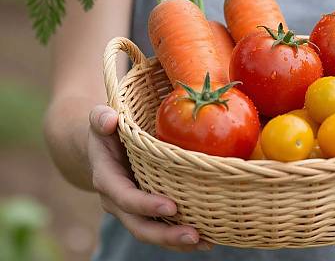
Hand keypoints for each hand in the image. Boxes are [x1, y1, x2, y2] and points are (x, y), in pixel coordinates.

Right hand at [88, 105, 212, 251]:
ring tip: (207, 242)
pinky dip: (180, 236)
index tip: (171, 207)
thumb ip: (101, 118)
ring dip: (177, 241)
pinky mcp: (146, 210)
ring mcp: (132, 209)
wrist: (104, 145)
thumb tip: (109, 120)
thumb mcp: (100, 118)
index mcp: (107, 178)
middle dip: (165, 234)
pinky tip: (207, 238)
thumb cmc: (108, 128)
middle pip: (139, 225)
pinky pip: (162, 228)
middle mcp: (118, 200)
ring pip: (152, 232)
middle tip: (194, 234)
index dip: (145, 205)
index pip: (125, 197)